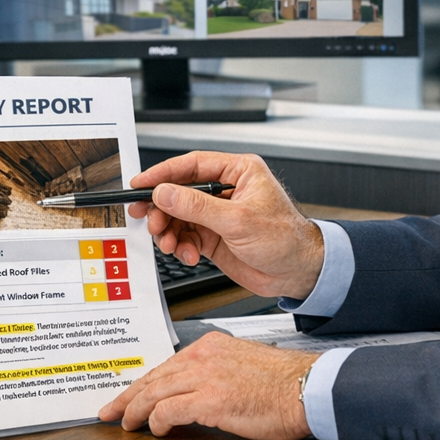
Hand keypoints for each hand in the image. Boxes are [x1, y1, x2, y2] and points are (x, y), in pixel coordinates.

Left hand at [99, 333, 315, 439]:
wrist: (308, 389)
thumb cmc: (284, 385)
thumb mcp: (242, 368)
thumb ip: (215, 375)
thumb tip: (194, 396)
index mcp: (210, 347)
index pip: (166, 366)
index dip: (143, 384)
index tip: (128, 396)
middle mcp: (203, 357)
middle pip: (152, 377)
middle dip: (127, 397)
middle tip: (110, 411)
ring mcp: (205, 377)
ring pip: (154, 393)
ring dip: (136, 411)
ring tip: (127, 424)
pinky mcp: (210, 399)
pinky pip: (169, 410)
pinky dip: (157, 421)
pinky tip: (157, 431)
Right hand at [130, 151, 324, 298]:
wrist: (298, 273)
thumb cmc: (286, 239)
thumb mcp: (238, 220)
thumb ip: (197, 207)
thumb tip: (165, 193)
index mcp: (238, 172)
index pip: (192, 165)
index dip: (163, 174)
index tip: (141, 183)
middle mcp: (226, 191)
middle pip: (179, 192)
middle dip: (162, 208)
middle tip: (149, 219)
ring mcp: (218, 215)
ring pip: (179, 216)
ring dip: (169, 231)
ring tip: (170, 243)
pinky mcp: (214, 237)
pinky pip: (186, 236)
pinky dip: (181, 246)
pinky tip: (187, 254)